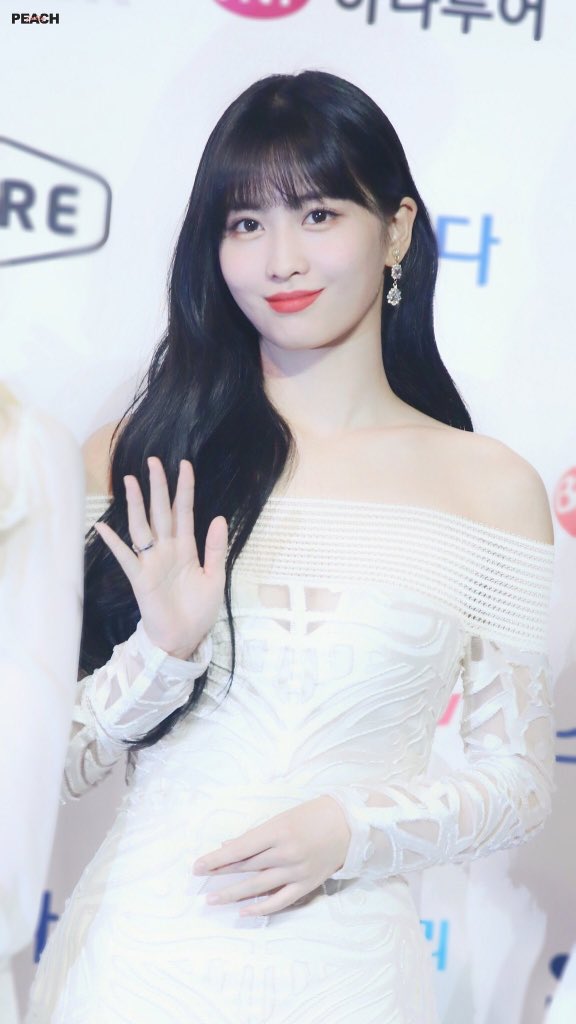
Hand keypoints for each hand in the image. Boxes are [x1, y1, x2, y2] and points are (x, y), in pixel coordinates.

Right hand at [93, 456, 226, 657]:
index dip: (184, 489)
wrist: (184, 639)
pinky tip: (103, 527)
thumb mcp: (215, 577)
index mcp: (186, 548)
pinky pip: (125, 557)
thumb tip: (219, 517)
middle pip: (161, 512)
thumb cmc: (199, 610)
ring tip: (131, 481)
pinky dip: (114, 543)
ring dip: (137, 505)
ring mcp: (151, 562)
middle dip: (158, 487)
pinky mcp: (140, 578)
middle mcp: (167, 550)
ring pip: (142, 527)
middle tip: (154, 461)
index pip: (184, 511)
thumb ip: (215, 548)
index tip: (184, 465)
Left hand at [191, 796, 351, 916]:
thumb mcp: (282, 817)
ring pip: (258, 886)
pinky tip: (244, 911)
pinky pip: (280, 900)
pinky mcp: (306, 885)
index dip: (217, 858)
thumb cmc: (313, 815)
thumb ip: (257, 835)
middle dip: (220, 873)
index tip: (198, 865)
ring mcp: (296, 871)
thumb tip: (229, 846)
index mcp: (278, 831)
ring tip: (213, 899)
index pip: (240, 848)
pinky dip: (261, 908)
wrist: (349, 825)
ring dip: (233, 893)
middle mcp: (285, 853)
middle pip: (246, 867)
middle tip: (199, 880)